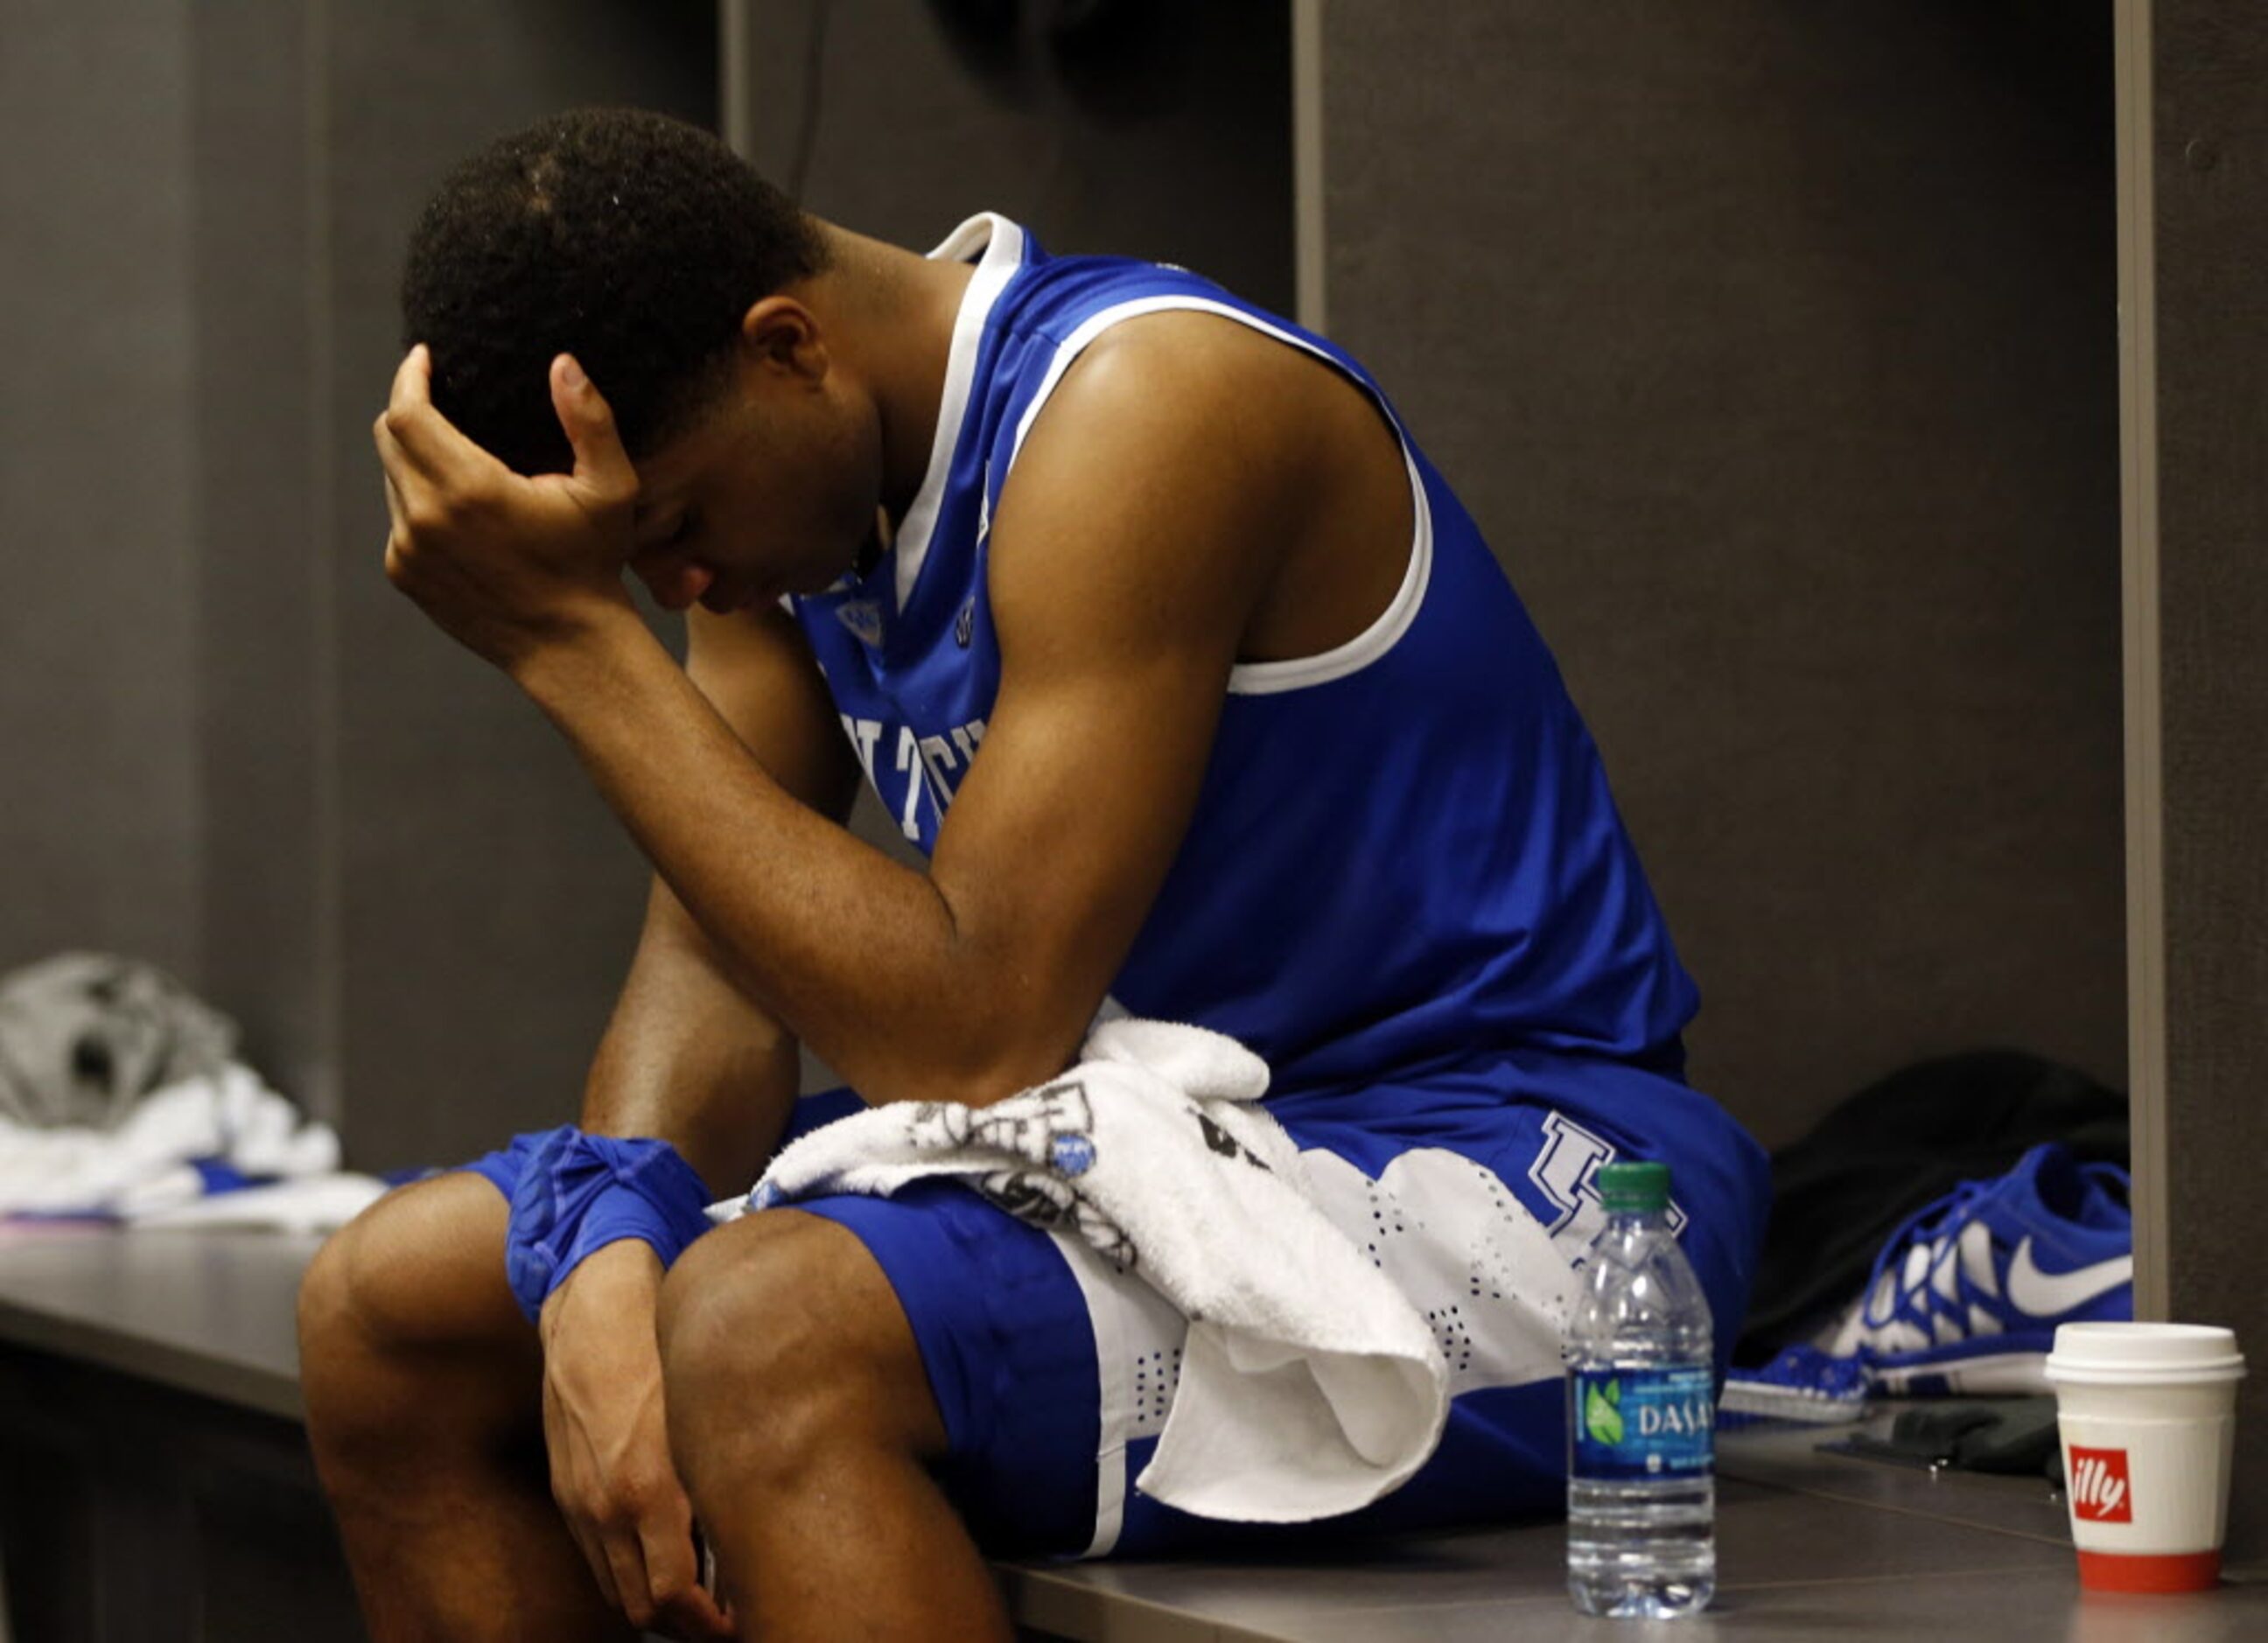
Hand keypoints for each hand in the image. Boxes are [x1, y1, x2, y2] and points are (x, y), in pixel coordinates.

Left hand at [375, 346, 641, 676]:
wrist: (569, 645)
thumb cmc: (593, 564)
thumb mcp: (610, 490)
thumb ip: (589, 420)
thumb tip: (564, 363)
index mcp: (470, 489)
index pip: (407, 412)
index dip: (410, 377)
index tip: (424, 358)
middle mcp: (427, 518)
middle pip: (389, 437)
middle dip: (409, 408)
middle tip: (439, 395)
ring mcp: (409, 549)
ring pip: (392, 477)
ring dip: (415, 456)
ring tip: (458, 455)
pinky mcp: (404, 573)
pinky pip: (399, 517)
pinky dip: (419, 501)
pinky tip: (461, 511)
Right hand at [538, 1239, 735, 1639]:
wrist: (594, 1305)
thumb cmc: (664, 1345)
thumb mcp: (706, 1413)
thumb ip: (720, 1480)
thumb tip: (750, 1535)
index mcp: (649, 1490)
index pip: (674, 1599)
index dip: (710, 1625)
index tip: (740, 1621)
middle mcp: (607, 1505)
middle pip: (641, 1609)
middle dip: (683, 1625)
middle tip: (724, 1617)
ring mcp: (579, 1499)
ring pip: (614, 1587)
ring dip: (651, 1602)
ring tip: (696, 1594)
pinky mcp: (565, 1486)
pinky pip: (593, 1554)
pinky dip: (624, 1569)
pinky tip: (655, 1553)